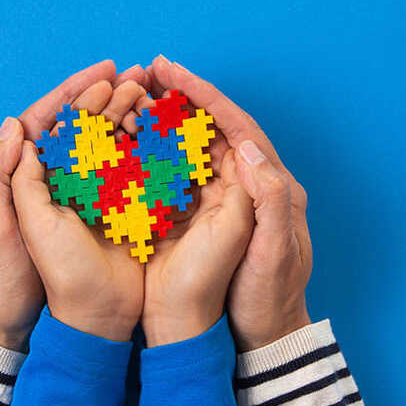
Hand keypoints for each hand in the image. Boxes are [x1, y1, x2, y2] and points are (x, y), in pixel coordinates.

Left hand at [11, 80, 149, 341]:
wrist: (46, 322)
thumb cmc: (10, 280)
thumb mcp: (1, 229)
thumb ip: (2, 179)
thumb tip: (14, 127)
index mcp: (21, 177)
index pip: (46, 123)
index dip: (74, 93)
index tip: (104, 70)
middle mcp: (54, 180)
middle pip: (80, 128)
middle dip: (107, 98)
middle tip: (138, 76)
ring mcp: (84, 195)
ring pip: (105, 146)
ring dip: (127, 119)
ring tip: (152, 97)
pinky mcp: (108, 212)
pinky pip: (124, 173)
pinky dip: (141, 151)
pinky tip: (160, 134)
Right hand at [149, 56, 312, 350]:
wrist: (258, 334)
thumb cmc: (267, 297)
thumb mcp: (274, 253)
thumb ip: (268, 199)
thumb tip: (246, 147)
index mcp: (271, 185)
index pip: (236, 126)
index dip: (204, 96)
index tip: (171, 71)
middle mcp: (245, 183)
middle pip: (212, 128)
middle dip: (182, 97)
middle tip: (149, 71)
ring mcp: (220, 198)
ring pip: (191, 147)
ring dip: (165, 120)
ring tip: (136, 95)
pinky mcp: (199, 214)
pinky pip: (176, 174)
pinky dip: (156, 152)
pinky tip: (132, 140)